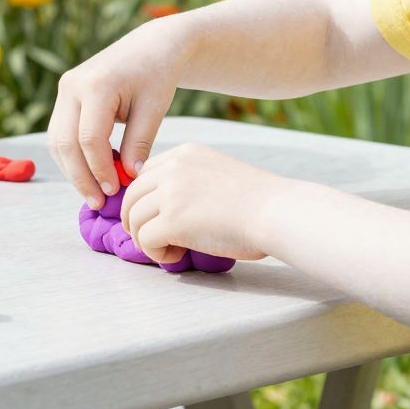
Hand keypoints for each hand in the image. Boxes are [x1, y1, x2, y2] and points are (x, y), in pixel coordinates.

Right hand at [48, 16, 186, 206]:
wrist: (150, 47)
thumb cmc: (157, 76)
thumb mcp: (154, 109)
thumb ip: (140, 143)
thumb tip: (129, 177)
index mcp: (97, 85)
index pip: (89, 139)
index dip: (100, 170)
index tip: (115, 190)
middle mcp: (73, 86)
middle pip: (65, 143)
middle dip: (80, 177)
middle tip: (98, 202)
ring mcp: (65, 89)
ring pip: (56, 141)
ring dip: (72, 170)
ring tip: (93, 192)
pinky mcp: (65, 96)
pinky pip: (60, 133)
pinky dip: (72, 156)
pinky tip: (90, 173)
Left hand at [119, 143, 276, 264]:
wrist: (278, 212)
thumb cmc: (258, 202)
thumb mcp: (217, 174)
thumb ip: (190, 181)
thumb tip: (165, 208)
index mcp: (185, 154)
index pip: (143, 175)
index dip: (143, 200)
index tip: (155, 217)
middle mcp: (173, 168)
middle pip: (131, 197)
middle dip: (136, 221)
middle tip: (153, 239)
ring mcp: (171, 193)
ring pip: (134, 220)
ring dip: (147, 240)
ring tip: (172, 249)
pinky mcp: (172, 220)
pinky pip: (145, 240)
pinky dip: (156, 253)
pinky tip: (177, 255)